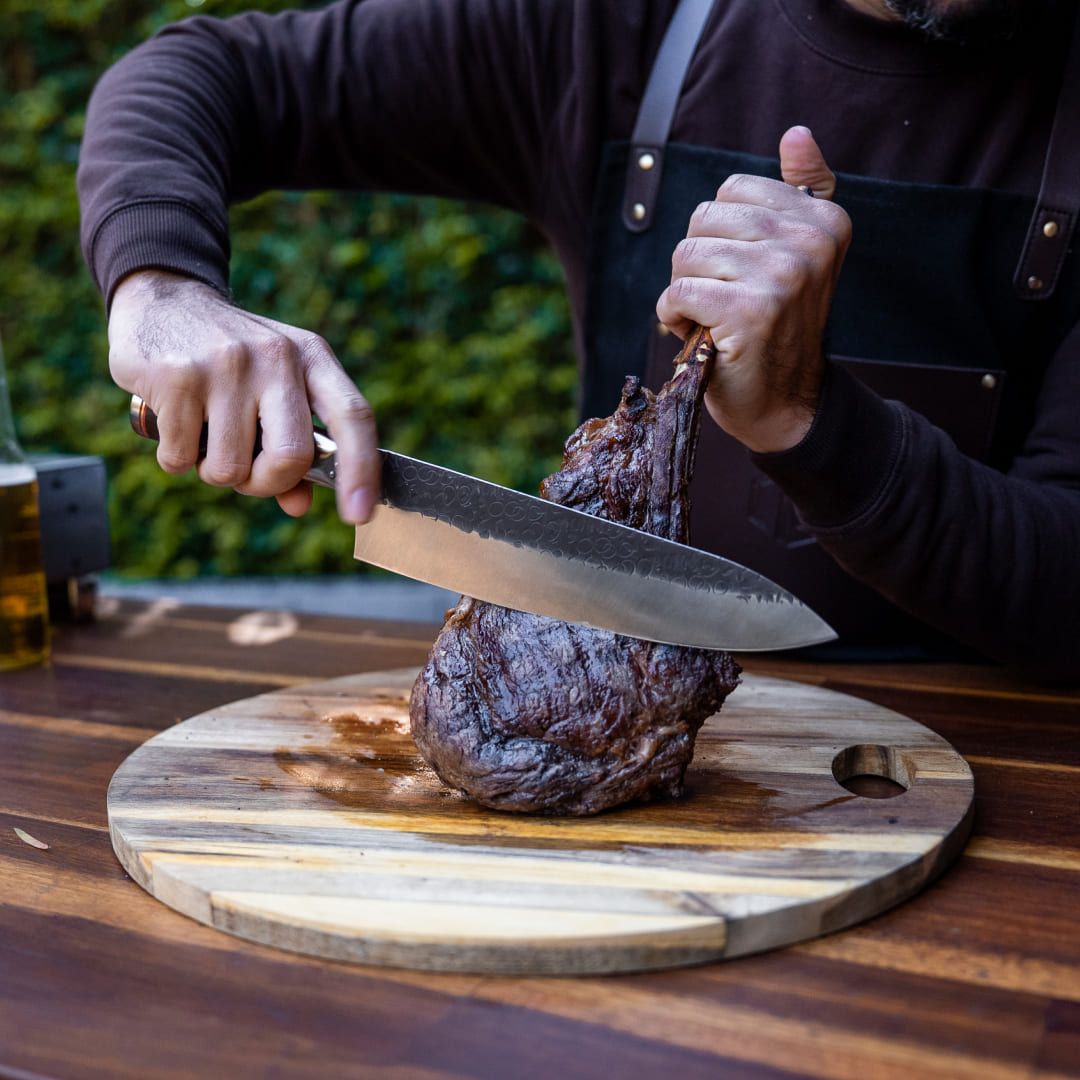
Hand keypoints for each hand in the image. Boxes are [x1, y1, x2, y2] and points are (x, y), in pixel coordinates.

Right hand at [108, 270, 379, 522]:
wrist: (164, 297)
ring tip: (205, 435)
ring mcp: (226, 364)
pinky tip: (174, 424)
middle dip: (265, 483)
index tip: (358, 516)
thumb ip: (294, 448)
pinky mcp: (176, 375)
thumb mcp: (275, 388)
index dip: (362, 471)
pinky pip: (181, 457)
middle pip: (291, 456)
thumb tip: (299, 504)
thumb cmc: (232, 360)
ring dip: (214, 471)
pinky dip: (176, 458)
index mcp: (312, 357)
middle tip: (246, 474)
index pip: (354, 417)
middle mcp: (276, 356)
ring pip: (230, 468)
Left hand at [655, 126, 850, 452]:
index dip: (719, 233)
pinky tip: (697, 333)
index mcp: (824, 218)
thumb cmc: (778, 328)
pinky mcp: (751, 310)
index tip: (740, 269)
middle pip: (704, 217)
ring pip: (687, 254)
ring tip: (711, 317)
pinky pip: (678, 292)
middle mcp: (810, 241)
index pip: (733, 189)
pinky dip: (673, 316)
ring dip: (684, 291)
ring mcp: (783, 275)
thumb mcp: (799, 254)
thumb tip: (797, 132)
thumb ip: (800, 191)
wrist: (784, 403)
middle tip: (718, 297)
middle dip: (695, 262)